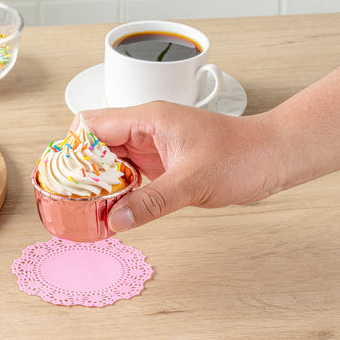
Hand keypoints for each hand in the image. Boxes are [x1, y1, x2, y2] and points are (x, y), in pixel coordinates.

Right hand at [78, 101, 283, 231]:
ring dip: (99, 180)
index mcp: (148, 118)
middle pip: (95, 141)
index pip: (92, 124)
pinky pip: (128, 171)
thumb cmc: (242, 155)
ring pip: (110, 158)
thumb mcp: (192, 182)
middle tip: (76, 197)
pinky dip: (118, 188)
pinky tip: (116, 206)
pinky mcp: (161, 160)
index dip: (73, 148)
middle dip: (82, 168)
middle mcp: (146, 127)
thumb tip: (115, 221)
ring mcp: (152, 144)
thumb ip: (151, 202)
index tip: (67, 177)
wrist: (272, 156)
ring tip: (91, 206)